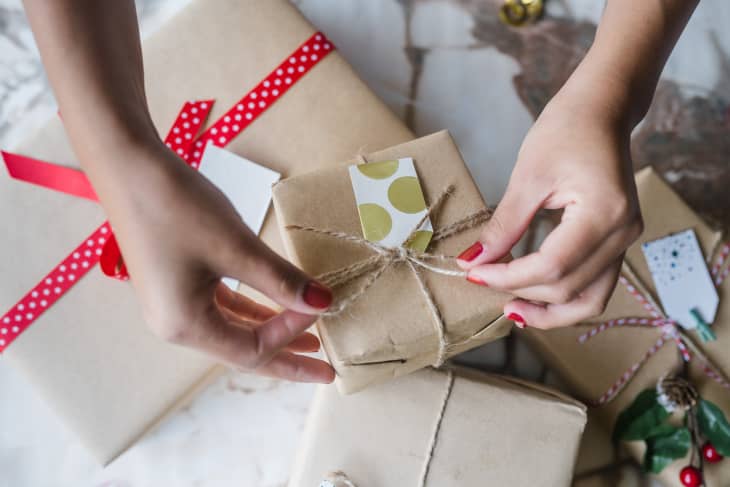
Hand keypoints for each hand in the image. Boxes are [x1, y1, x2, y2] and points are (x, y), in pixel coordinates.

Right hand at [101, 142, 334, 382]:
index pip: (251, 348)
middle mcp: (175, 324)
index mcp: (184, 325)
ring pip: (233, 328)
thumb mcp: (236, 247)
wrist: (127, 164)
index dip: (290, 333)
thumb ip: (281, 280)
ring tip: (309, 339)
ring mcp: (173, 303)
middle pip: (243, 350)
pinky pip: (221, 306)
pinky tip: (274, 307)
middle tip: (326, 371)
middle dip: (287, 357)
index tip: (319, 304)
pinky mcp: (176, 281)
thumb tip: (323, 303)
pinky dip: (251, 308)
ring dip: (271, 331)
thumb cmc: (177, 207)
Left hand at [457, 84, 642, 328]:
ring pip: (589, 300)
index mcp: (603, 213)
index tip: (474, 272)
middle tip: (482, 279)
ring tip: (509, 306)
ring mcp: (625, 240)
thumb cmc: (566, 129)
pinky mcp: (618, 241)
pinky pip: (595, 286)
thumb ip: (504, 225)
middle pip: (569, 288)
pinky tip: (533, 295)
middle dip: (521, 291)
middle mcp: (622, 234)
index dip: (508, 277)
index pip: (552, 267)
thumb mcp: (528, 176)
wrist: (602, 110)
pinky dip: (564, 297)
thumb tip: (474, 260)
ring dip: (548, 310)